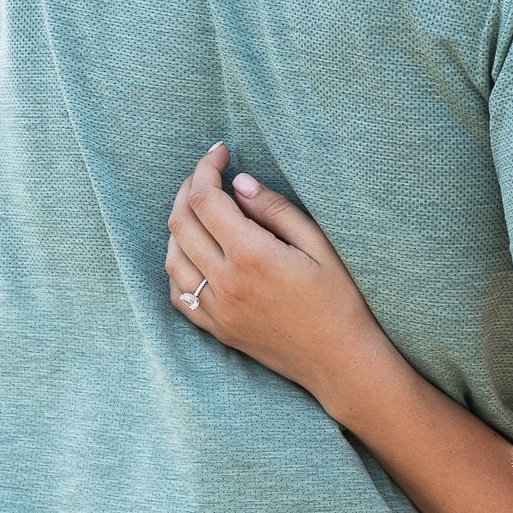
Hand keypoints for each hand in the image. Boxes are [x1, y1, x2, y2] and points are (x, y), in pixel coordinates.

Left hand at [164, 145, 399, 420]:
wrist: (339, 360)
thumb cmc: (339, 299)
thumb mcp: (319, 245)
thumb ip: (276, 211)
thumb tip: (240, 182)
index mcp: (251, 255)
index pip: (207, 200)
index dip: (206, 168)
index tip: (219, 151)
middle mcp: (225, 282)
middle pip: (181, 223)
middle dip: (189, 189)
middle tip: (207, 172)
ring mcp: (215, 309)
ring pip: (172, 256)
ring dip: (178, 224)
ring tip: (199, 206)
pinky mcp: (215, 328)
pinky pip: (177, 292)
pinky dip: (177, 263)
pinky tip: (193, 250)